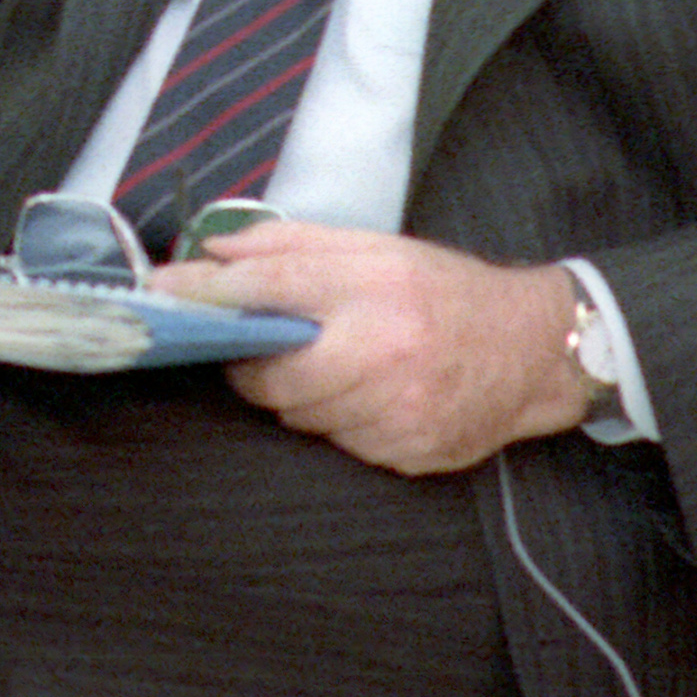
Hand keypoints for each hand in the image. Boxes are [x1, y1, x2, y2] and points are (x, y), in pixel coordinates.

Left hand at [152, 219, 587, 474]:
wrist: (534, 351)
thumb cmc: (446, 292)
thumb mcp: (377, 248)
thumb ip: (292, 244)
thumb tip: (210, 251)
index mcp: (374, 286)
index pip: (265, 286)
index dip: (205, 292)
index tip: (162, 291)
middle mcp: (384, 349)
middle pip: (269, 374)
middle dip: (254, 364)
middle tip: (268, 347)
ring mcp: (396, 409)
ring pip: (298, 416)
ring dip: (299, 395)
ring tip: (338, 366)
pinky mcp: (406, 452)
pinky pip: (337, 443)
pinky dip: (338, 421)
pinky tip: (371, 397)